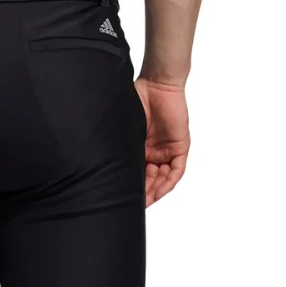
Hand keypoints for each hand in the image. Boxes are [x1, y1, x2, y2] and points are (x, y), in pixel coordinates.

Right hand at [134, 77, 189, 205]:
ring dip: (155, 190)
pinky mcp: (180, 146)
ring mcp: (168, 149)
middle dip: (144, 192)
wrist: (158, 83)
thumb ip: (123, 138)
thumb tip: (104, 154)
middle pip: (152, 177)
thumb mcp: (128, 123)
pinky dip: (168, 182)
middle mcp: (156, 150)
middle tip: (135, 203)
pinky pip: (177, 170)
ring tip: (145, 200)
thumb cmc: (140, 96)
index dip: (133, 184)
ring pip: (164, 177)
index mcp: (142, 145)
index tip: (122, 195)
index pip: (139, 170)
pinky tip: (159, 191)